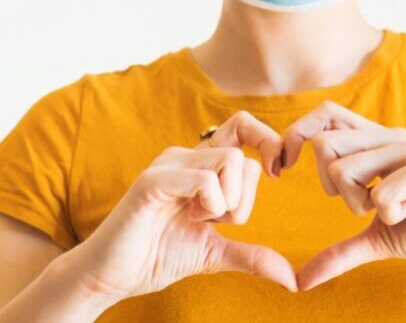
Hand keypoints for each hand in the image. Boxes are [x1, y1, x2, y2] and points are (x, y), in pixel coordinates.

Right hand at [59, 111, 296, 304]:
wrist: (112, 276)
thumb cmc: (157, 257)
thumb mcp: (215, 254)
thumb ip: (252, 256)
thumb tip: (293, 278)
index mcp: (200, 165)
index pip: (243, 127)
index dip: (267, 142)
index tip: (277, 172)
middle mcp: (185, 156)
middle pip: (243, 155)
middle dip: (244, 198)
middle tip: (217, 220)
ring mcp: (168, 164)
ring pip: (229, 161)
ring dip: (227, 202)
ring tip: (199, 220)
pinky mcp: (153, 180)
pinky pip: (204, 179)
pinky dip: (210, 204)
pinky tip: (189, 219)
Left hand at [279, 101, 405, 290]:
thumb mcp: (377, 240)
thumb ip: (340, 252)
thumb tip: (301, 280)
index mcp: (374, 143)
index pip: (324, 116)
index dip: (296, 135)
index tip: (285, 172)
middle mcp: (389, 137)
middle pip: (325, 145)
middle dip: (332, 188)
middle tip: (363, 204)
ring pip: (345, 168)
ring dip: (361, 203)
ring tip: (394, 209)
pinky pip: (382, 191)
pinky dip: (391, 213)